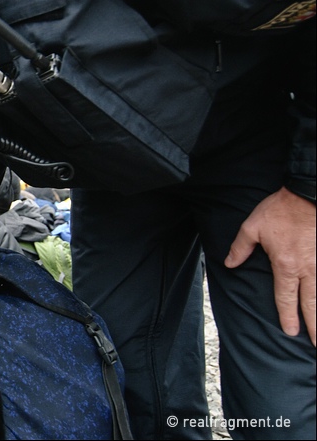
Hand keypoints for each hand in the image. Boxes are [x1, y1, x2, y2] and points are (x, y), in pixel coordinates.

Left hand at [225, 187, 315, 345]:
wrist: (309, 192)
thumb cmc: (281, 209)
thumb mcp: (252, 226)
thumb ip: (240, 248)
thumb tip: (229, 264)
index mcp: (286, 265)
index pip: (286, 297)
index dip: (288, 316)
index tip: (290, 331)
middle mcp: (308, 269)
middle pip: (312, 303)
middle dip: (314, 326)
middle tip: (316, 344)